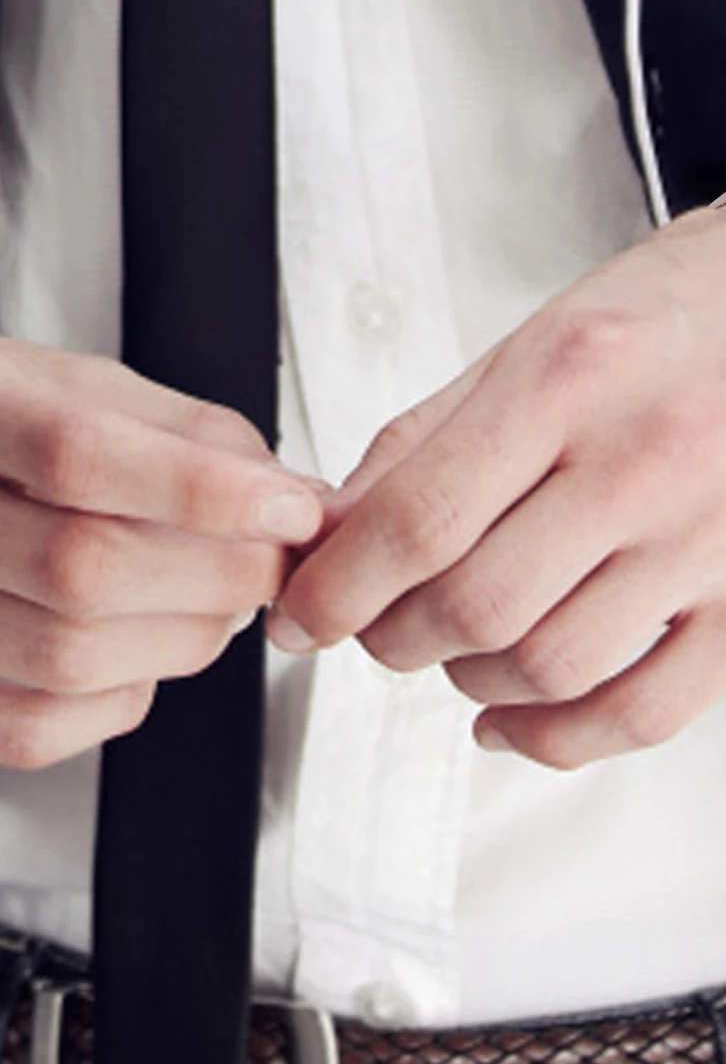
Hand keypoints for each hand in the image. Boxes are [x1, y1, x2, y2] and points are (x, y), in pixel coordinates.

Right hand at [0, 339, 325, 768]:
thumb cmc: (17, 426)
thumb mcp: (103, 394)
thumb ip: (204, 442)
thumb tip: (302, 504)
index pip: (81, 455)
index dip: (204, 490)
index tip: (293, 510)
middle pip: (86, 569)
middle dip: (223, 573)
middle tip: (274, 557)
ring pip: (71, 657)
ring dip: (188, 635)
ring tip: (216, 597)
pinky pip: (39, 726)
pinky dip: (124, 694)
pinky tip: (141, 643)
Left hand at [268, 207, 725, 767]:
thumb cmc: (705, 308)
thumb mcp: (556, 326)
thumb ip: (443, 429)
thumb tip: (346, 525)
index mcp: (575, 374)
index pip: (417, 519)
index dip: (336, 590)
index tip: (308, 614)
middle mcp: (648, 457)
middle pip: (471, 607)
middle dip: (395, 637)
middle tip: (385, 626)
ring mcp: (721, 537)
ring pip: (548, 668)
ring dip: (472, 680)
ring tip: (467, 651)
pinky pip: (646, 713)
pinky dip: (558, 738)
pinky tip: (519, 719)